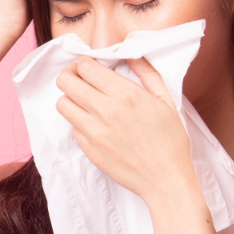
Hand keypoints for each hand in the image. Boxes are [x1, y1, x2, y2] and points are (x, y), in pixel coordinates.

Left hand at [55, 56, 194, 201]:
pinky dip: (80, 123)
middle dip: (71, 75)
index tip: (89, 65)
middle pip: (66, 81)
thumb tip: (131, 54)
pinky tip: (97, 125)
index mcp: (125, 94)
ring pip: (62, 104)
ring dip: (71, 98)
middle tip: (81, 79)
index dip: (84, 62)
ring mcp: (94, 132)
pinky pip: (72, 128)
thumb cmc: (170, 140)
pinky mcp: (88, 149)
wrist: (165, 179)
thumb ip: (147, 73)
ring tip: (86, 101)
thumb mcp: (166, 100)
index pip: (85, 67)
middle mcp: (105, 111)